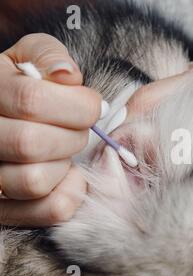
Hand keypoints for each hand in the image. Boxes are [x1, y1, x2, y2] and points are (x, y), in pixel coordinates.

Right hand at [0, 34, 101, 225]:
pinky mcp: (5, 207)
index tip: (92, 105)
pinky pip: (47, 210)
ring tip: (63, 150)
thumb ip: (49, 56)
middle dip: (73, 134)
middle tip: (78, 128)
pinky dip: (69, 193)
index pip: (32, 102)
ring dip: (64, 165)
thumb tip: (67, 76)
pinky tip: (67, 174)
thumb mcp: (30, 58)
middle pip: (30, 143)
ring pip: (33, 182)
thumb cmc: (25, 85)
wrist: (7, 115)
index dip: (78, 105)